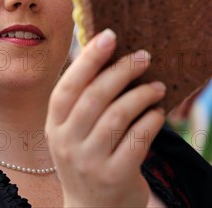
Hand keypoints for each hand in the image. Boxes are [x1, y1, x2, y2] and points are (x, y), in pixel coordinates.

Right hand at [46, 29, 165, 206]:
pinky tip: (157, 114)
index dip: (89, 58)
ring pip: (119, 115)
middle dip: (122, 70)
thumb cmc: (86, 159)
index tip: (110, 36)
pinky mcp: (115, 176)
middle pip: (96, 95)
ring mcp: (90, 161)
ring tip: (157, 87)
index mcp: (54, 125)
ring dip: (142, 95)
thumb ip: (83, 100)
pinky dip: (151, 121)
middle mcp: (67, 142)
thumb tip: (105, 53)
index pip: (69, 85)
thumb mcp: (73, 132)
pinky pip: (138, 138)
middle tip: (144, 57)